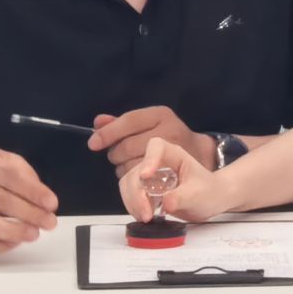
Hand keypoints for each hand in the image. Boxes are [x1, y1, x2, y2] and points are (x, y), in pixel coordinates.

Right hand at [0, 146, 57, 253]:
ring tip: (34, 234)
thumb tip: (40, 194)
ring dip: (14, 232)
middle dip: (30, 214)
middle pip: (0, 201)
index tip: (52, 203)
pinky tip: (14, 242)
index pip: (10, 176)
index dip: (33, 191)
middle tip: (49, 222)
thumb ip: (20, 170)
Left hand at [91, 108, 215, 178]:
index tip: (93, 144)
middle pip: (127, 145)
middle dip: (115, 153)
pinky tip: (136, 174)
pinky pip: (139, 178)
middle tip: (118, 155)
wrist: (199, 153)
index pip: (129, 121)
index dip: (108, 133)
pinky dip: (131, 178)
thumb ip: (122, 123)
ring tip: (129, 164)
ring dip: (122, 167)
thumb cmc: (169, 136)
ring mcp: (171, 152)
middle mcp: (168, 130)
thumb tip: (97, 123)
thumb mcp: (149, 123)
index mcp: (160, 114)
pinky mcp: (171, 171)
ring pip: (131, 164)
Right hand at [120, 137, 231, 224]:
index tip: (145, 176)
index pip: (156, 147)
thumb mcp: (198, 195)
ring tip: (147, 217)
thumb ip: (181, 197)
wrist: (211, 199)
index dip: (148, 159)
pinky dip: (133, 207)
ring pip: (129, 184)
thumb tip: (165, 203)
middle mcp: (159, 162)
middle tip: (147, 213)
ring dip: (133, 202)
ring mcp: (150, 176)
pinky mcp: (145, 189)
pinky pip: (130, 195)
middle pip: (137, 171)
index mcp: (174, 155)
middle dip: (137, 194)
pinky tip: (144, 216)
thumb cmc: (208, 191)